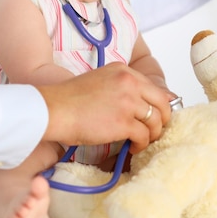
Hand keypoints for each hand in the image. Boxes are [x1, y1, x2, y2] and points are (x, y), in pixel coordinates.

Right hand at [37, 62, 172, 153]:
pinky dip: (141, 144)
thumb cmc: (69, 100)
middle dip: (162, 119)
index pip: (153, 87)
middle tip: (154, 130)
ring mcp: (128, 101)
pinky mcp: (123, 122)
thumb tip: (139, 105)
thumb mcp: (100, 81)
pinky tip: (132, 147)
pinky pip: (144, 135)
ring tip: (141, 140)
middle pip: (161, 102)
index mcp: (123, 70)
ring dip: (151, 134)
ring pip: (155, 120)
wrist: (54, 109)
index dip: (157, 104)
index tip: (155, 115)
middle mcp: (129, 82)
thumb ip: (121, 88)